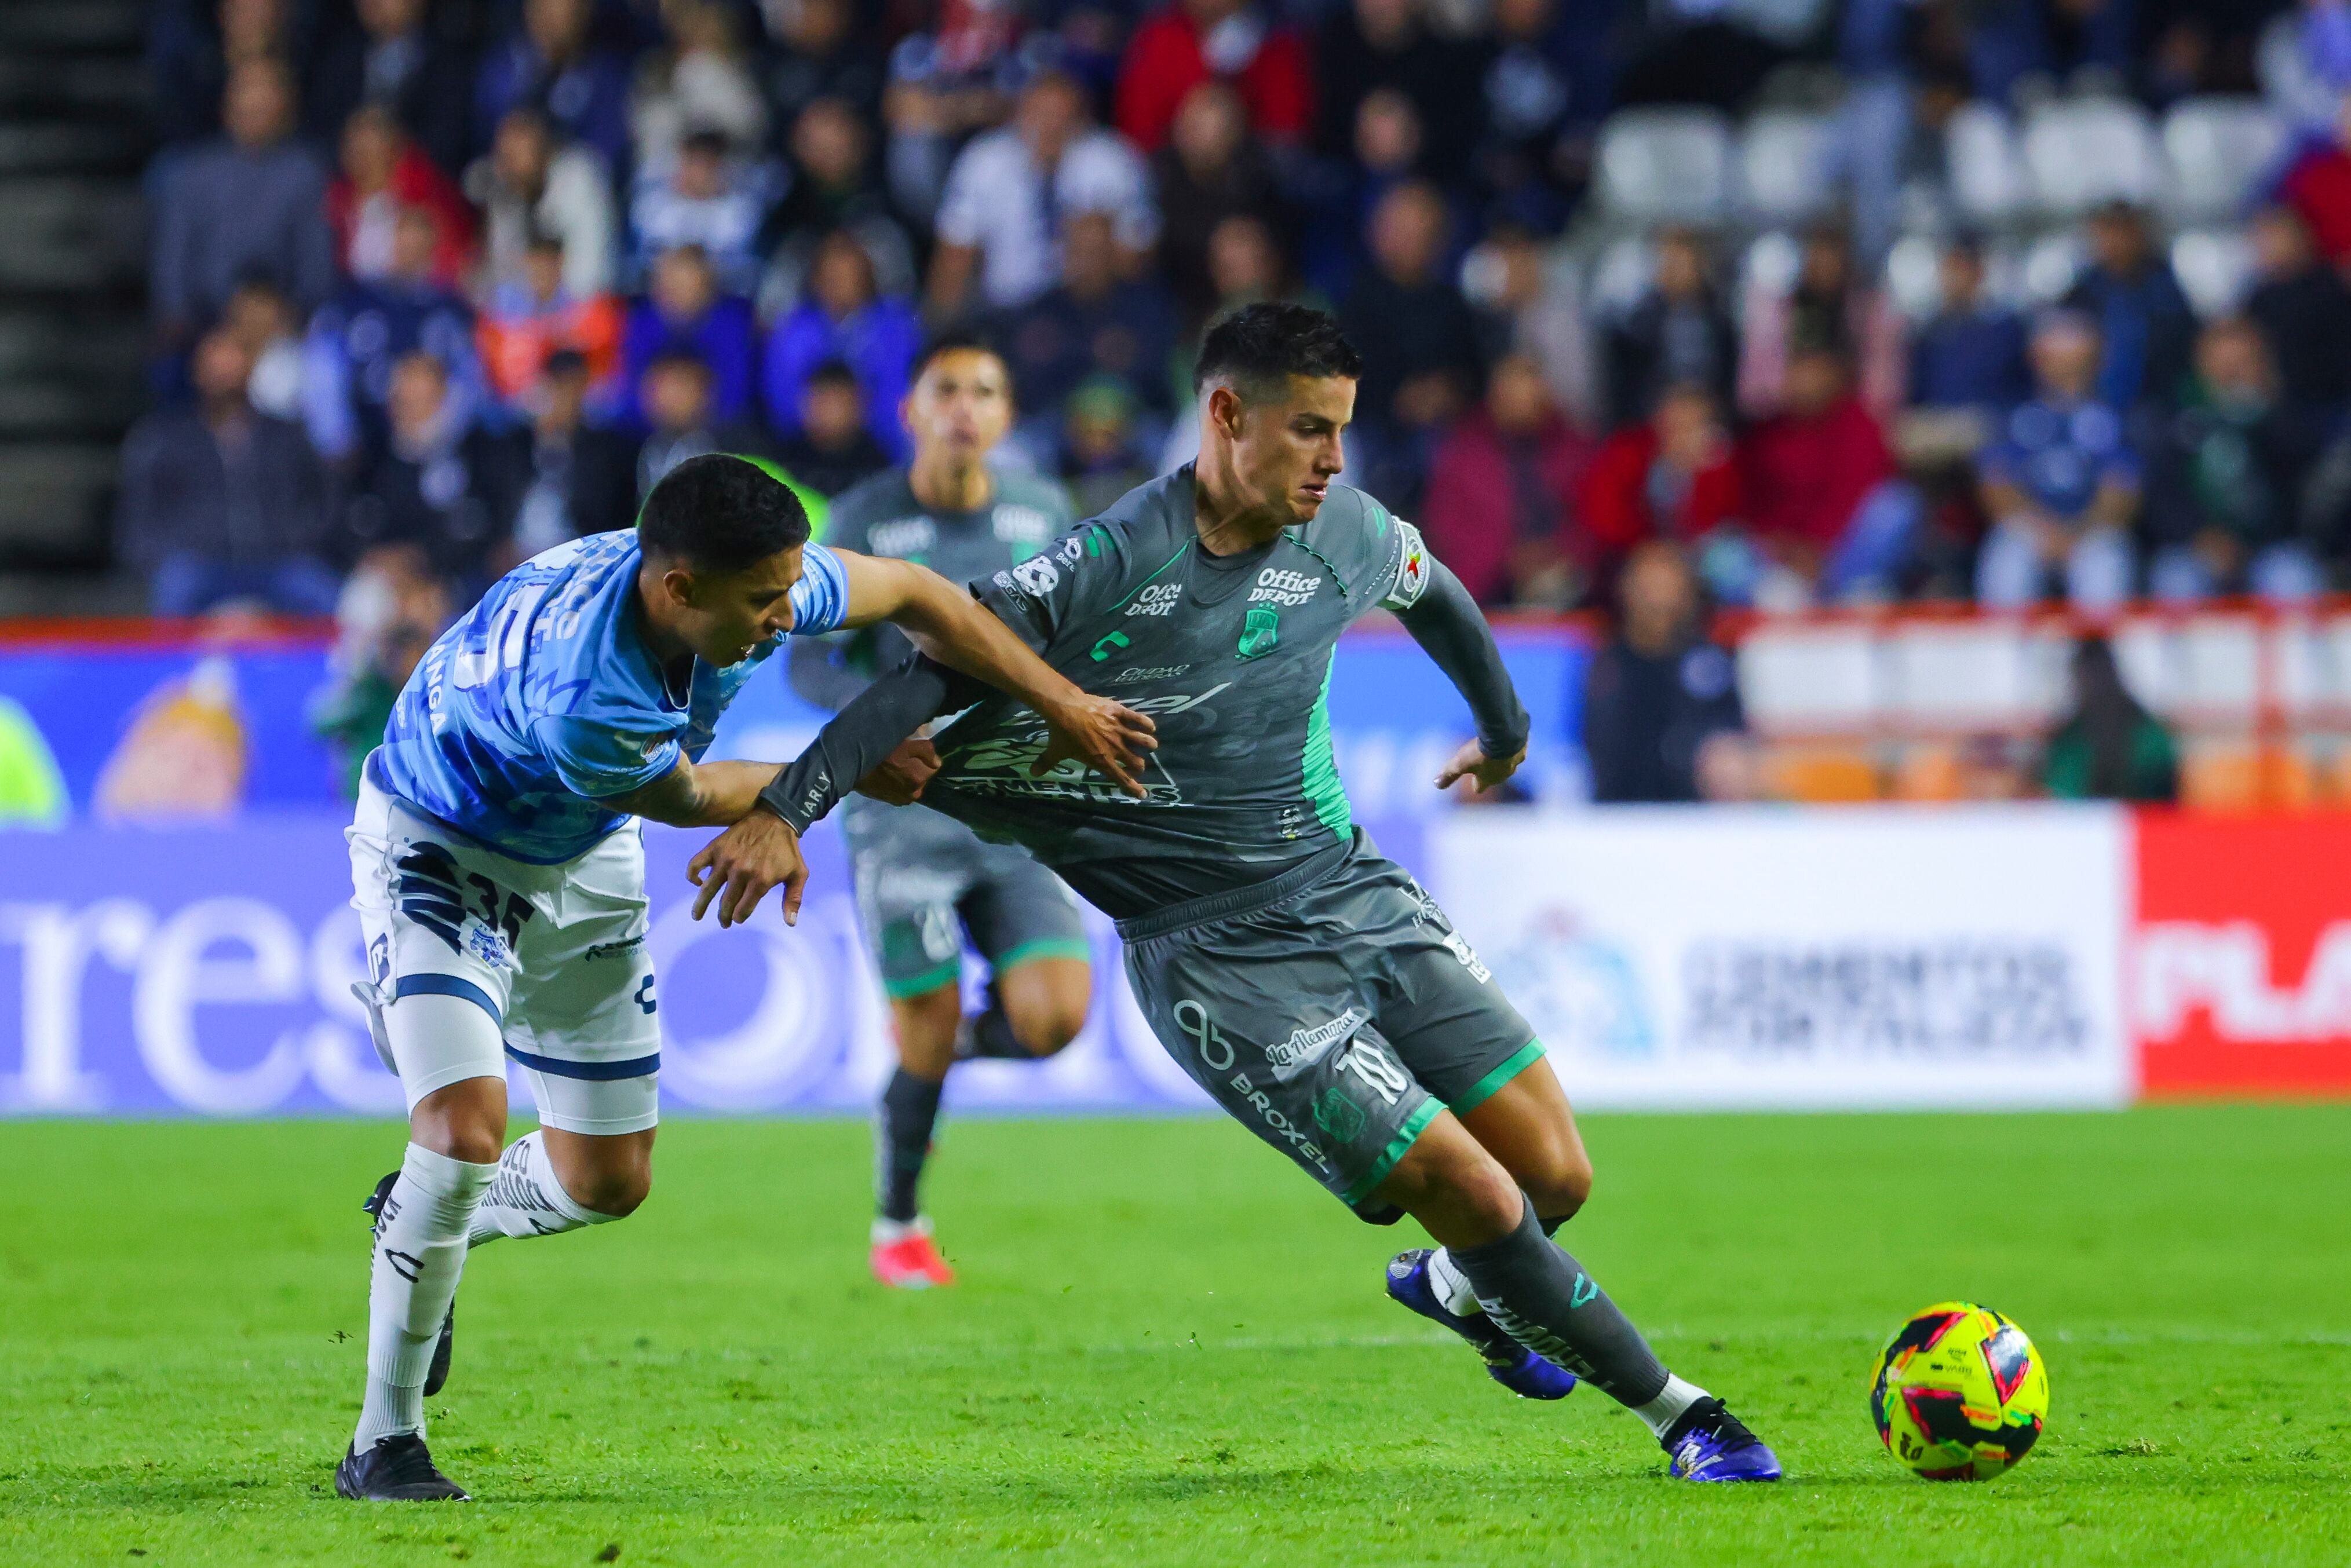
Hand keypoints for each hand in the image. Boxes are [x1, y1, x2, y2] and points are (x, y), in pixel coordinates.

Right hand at [686, 808, 807, 927]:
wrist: (776, 818)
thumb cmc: (788, 849)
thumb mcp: (798, 874)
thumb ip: (794, 899)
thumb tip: (790, 923)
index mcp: (761, 880)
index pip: (742, 910)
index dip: (739, 917)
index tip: (738, 918)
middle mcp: (741, 872)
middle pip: (725, 903)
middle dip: (724, 917)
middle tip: (724, 921)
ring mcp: (726, 859)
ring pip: (707, 890)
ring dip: (700, 905)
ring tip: (697, 916)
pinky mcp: (716, 847)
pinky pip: (696, 865)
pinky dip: (692, 876)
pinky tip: (698, 883)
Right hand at [857, 737, 938, 804]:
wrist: (849, 765)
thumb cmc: (879, 751)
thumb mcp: (905, 742)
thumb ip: (926, 750)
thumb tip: (937, 762)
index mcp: (918, 778)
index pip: (934, 765)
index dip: (924, 755)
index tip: (911, 749)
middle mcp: (913, 793)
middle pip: (923, 775)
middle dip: (917, 766)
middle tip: (900, 756)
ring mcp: (901, 799)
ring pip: (912, 782)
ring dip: (907, 775)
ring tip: (893, 765)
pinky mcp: (890, 801)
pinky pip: (902, 789)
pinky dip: (898, 782)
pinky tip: (887, 775)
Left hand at [1032, 692, 1157, 797]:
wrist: (1065, 709)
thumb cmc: (1061, 733)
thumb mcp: (1055, 751)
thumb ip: (1047, 763)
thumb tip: (1033, 773)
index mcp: (1101, 761)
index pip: (1122, 779)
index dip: (1133, 788)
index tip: (1143, 793)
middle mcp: (1115, 749)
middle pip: (1136, 762)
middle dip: (1139, 766)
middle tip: (1137, 764)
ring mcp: (1119, 731)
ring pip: (1143, 741)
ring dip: (1148, 745)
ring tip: (1152, 745)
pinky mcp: (1120, 713)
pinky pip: (1138, 719)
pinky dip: (1146, 724)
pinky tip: (1150, 727)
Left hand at [1436, 737, 1526, 795]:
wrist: (1505, 735)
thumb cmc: (1480, 753)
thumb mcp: (1459, 763)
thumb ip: (1449, 774)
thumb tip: (1436, 785)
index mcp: (1488, 780)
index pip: (1480, 787)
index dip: (1476, 784)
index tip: (1472, 781)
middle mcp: (1504, 774)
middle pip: (1496, 776)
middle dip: (1489, 772)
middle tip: (1483, 763)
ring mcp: (1515, 761)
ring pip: (1508, 763)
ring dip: (1502, 759)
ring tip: (1495, 750)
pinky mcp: (1524, 748)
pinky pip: (1517, 749)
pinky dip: (1511, 746)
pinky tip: (1507, 738)